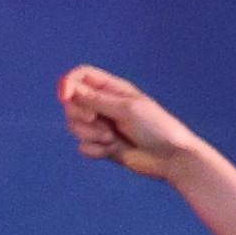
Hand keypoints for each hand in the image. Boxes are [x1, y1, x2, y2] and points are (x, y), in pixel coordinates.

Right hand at [55, 64, 205, 180]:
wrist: (171, 158)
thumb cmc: (155, 127)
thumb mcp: (126, 108)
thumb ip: (96, 99)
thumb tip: (69, 89)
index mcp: (112, 89)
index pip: (80, 77)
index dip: (68, 83)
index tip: (65, 96)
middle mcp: (104, 105)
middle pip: (71, 103)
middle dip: (78, 113)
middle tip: (94, 118)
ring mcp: (102, 127)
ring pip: (74, 126)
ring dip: (90, 134)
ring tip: (111, 138)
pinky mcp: (102, 147)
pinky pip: (83, 147)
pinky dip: (95, 150)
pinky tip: (113, 151)